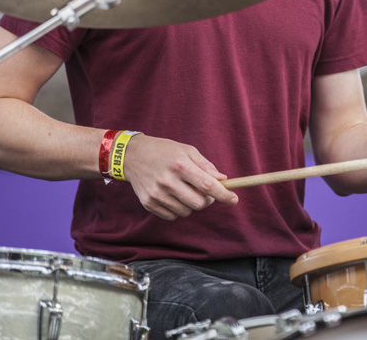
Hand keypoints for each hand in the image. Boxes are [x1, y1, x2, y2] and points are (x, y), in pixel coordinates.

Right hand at [122, 134, 238, 219]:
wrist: (132, 156)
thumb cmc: (164, 151)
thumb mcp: (187, 150)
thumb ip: (205, 166)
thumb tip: (222, 180)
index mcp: (180, 165)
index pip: (207, 185)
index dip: (224, 194)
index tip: (234, 199)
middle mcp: (167, 181)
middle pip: (199, 203)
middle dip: (208, 200)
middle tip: (205, 191)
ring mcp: (156, 194)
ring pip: (187, 212)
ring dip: (191, 204)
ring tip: (184, 190)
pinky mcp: (148, 204)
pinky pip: (172, 216)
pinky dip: (178, 209)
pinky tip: (173, 196)